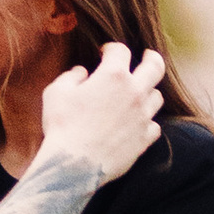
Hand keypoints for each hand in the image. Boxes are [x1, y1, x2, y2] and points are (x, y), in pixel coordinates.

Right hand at [38, 43, 164, 183]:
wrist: (74, 165)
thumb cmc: (62, 126)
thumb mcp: (56, 92)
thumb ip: (71, 76)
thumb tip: (82, 72)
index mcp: (113, 76)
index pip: (121, 50)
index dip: (111, 48)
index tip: (105, 53)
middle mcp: (134, 93)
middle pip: (155, 67)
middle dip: (151, 58)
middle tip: (147, 56)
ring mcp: (142, 117)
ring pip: (157, 97)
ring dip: (148, 91)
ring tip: (139, 93)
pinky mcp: (144, 139)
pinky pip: (154, 125)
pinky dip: (147, 121)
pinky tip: (137, 122)